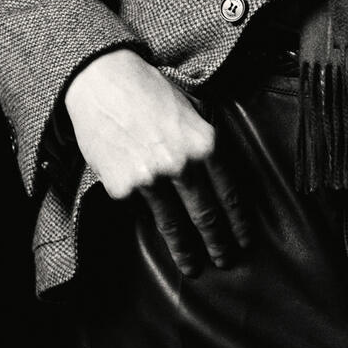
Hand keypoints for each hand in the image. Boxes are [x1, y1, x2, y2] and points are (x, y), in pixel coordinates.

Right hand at [64, 47, 247, 274]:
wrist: (103, 81)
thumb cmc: (150, 90)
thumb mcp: (193, 108)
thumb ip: (207, 140)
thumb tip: (219, 172)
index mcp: (206, 143)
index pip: (229, 193)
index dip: (238, 222)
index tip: (244, 239)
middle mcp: (182, 164)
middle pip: (207, 215)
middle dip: (219, 242)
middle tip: (225, 260)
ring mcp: (151, 178)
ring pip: (174, 224)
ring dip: (186, 249)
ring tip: (194, 265)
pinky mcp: (123, 187)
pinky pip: (142, 211)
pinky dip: (151, 225)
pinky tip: (159, 238)